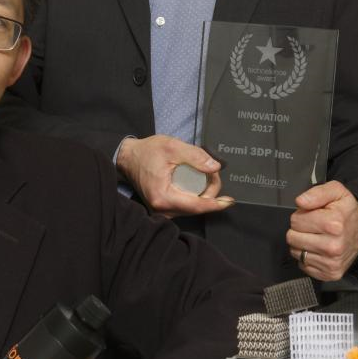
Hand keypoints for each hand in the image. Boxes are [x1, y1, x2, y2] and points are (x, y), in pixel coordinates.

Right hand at [116, 135, 232, 216]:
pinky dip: (194, 196)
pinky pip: (184, 206)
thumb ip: (195, 156)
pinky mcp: (162, 208)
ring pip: (191, 208)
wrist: (128, 158)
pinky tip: (198, 184)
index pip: (196, 206)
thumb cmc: (147, 152)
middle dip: (210, 192)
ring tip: (206, 175)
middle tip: (213, 172)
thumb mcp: (172, 147)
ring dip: (203, 194)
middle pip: (196, 207)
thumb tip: (215, 168)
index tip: (229, 200)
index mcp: (164, 197)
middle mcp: (162, 210)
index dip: (216, 203)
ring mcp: (162, 211)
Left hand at [287, 180, 357, 280]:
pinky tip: (319, 249)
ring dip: (303, 244)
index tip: (313, 215)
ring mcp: (332, 262)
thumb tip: (301, 201)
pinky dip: (308, 257)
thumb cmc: (347, 212)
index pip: (295, 221)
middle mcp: (333, 246)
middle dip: (300, 230)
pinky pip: (303, 265)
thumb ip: (316, 193)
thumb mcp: (336, 192)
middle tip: (314, 227)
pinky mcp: (330, 273)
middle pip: (292, 238)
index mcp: (334, 224)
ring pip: (296, 252)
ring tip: (317, 237)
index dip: (301, 216)